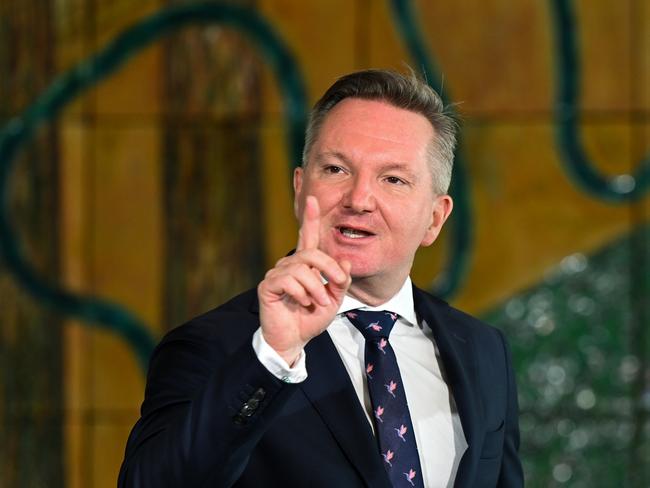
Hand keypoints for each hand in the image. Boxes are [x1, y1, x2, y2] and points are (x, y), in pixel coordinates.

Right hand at [258, 196, 350, 364]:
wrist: (294, 340)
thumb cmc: (311, 318)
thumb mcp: (334, 298)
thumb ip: (340, 280)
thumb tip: (345, 260)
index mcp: (305, 264)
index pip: (307, 237)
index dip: (310, 218)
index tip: (312, 198)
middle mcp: (289, 265)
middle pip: (312, 253)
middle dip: (329, 268)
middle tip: (337, 285)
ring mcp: (277, 274)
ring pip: (302, 269)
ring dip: (316, 288)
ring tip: (317, 303)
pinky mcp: (268, 286)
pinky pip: (288, 280)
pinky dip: (301, 293)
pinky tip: (302, 303)